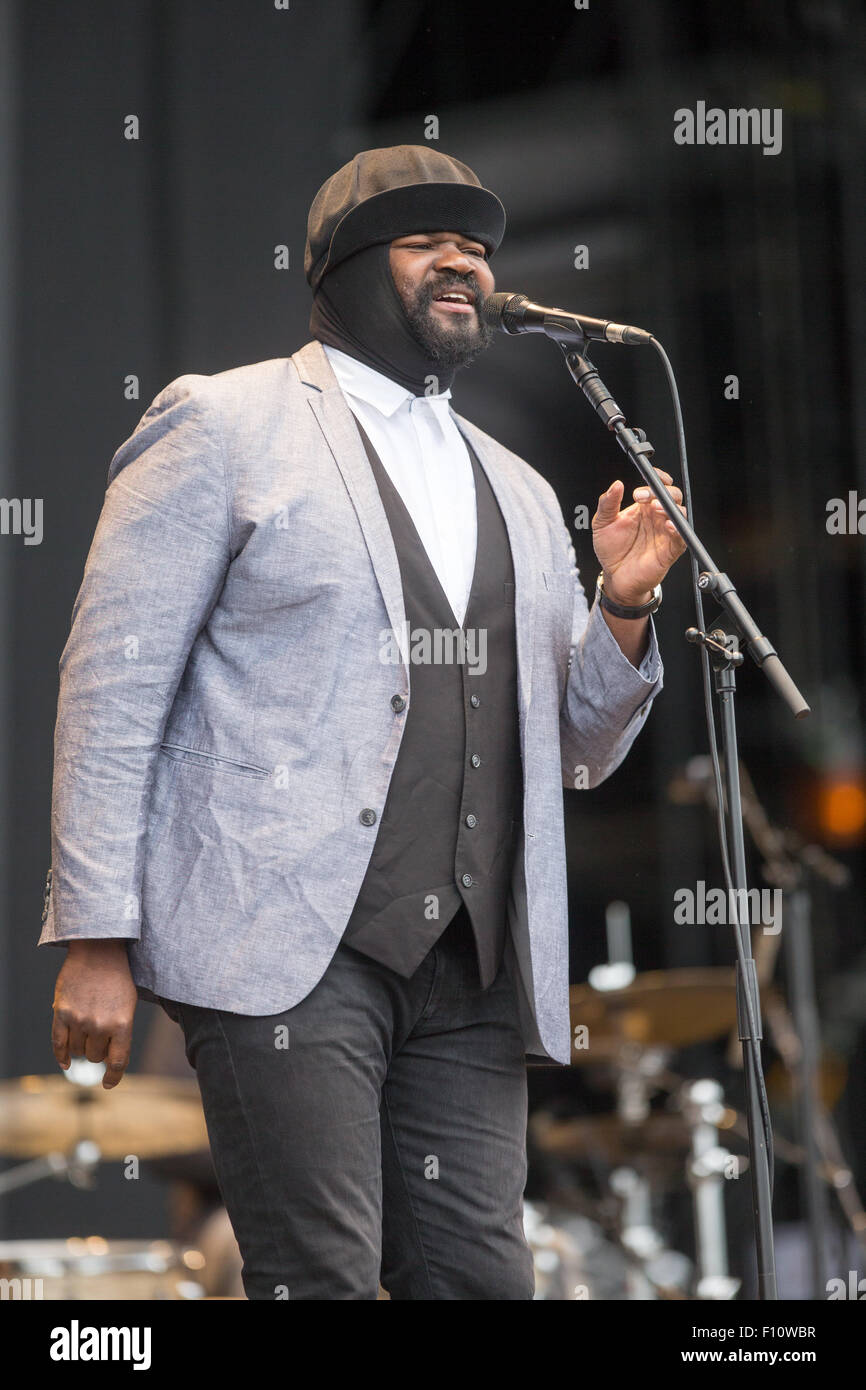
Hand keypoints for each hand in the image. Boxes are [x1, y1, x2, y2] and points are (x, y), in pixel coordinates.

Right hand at [51, 940, 137, 1089]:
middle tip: (99, 1036)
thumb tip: (109, 1060)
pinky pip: (58, 1043)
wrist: (99, 950)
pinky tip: (66, 1062)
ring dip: (81, 1048)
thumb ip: (120, 1032)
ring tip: (86, 1032)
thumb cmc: (118, 978)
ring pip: (77, 1051)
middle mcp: (100, 1025)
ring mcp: (79, 1019)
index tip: (108, 1084)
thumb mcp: (128, 1005)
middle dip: (97, 1051)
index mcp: (122, 1024)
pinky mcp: (62, 1012)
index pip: (117, 1062)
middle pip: (95, 1056)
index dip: (113, 1077)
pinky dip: (61, 1056)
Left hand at [592, 469, 686, 604]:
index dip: (657, 477)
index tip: (647, 474)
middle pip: (672, 495)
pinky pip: (682, 537)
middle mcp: (657, 517)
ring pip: (680, 513)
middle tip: (643, 497)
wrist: (615, 577)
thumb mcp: (602, 524)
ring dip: (671, 507)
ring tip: (655, 508)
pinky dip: (679, 529)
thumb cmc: (612, 550)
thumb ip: (607, 504)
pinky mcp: (671, 549)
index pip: (658, 485)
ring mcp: (665, 532)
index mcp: (644, 507)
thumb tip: (616, 485)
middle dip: (661, 491)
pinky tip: (668, 525)